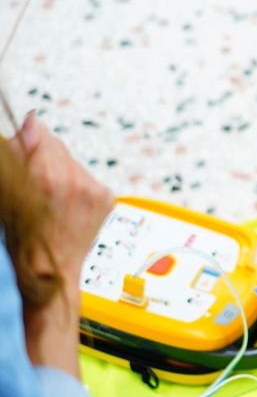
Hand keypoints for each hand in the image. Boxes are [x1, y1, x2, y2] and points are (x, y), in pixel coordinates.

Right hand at [14, 113, 114, 284]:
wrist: (53, 272)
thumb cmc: (26, 240)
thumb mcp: (8, 199)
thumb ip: (17, 158)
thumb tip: (30, 123)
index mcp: (45, 180)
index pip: (39, 135)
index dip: (29, 138)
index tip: (24, 140)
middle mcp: (74, 182)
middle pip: (56, 145)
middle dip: (43, 155)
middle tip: (34, 178)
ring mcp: (93, 190)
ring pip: (72, 161)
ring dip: (60, 170)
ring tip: (50, 196)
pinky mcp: (106, 197)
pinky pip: (87, 177)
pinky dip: (76, 184)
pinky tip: (66, 204)